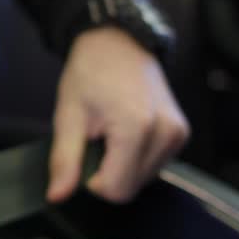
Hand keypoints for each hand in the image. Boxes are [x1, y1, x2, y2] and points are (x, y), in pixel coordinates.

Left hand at [47, 27, 189, 203]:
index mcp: (137, 128)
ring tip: (111, 133)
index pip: (116, 190)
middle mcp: (165, 133)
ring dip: (122, 167)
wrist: (118, 42)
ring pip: (142, 180)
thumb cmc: (91, 72)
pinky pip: (153, 166)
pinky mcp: (181, 133)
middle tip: (97, 140)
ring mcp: (177, 134)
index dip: (92, 182)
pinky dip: (135, 159)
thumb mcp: (68, 115)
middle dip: (108, 174)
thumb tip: (57, 196)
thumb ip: (64, 160)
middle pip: (131, 188)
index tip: (84, 155)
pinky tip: (126, 133)